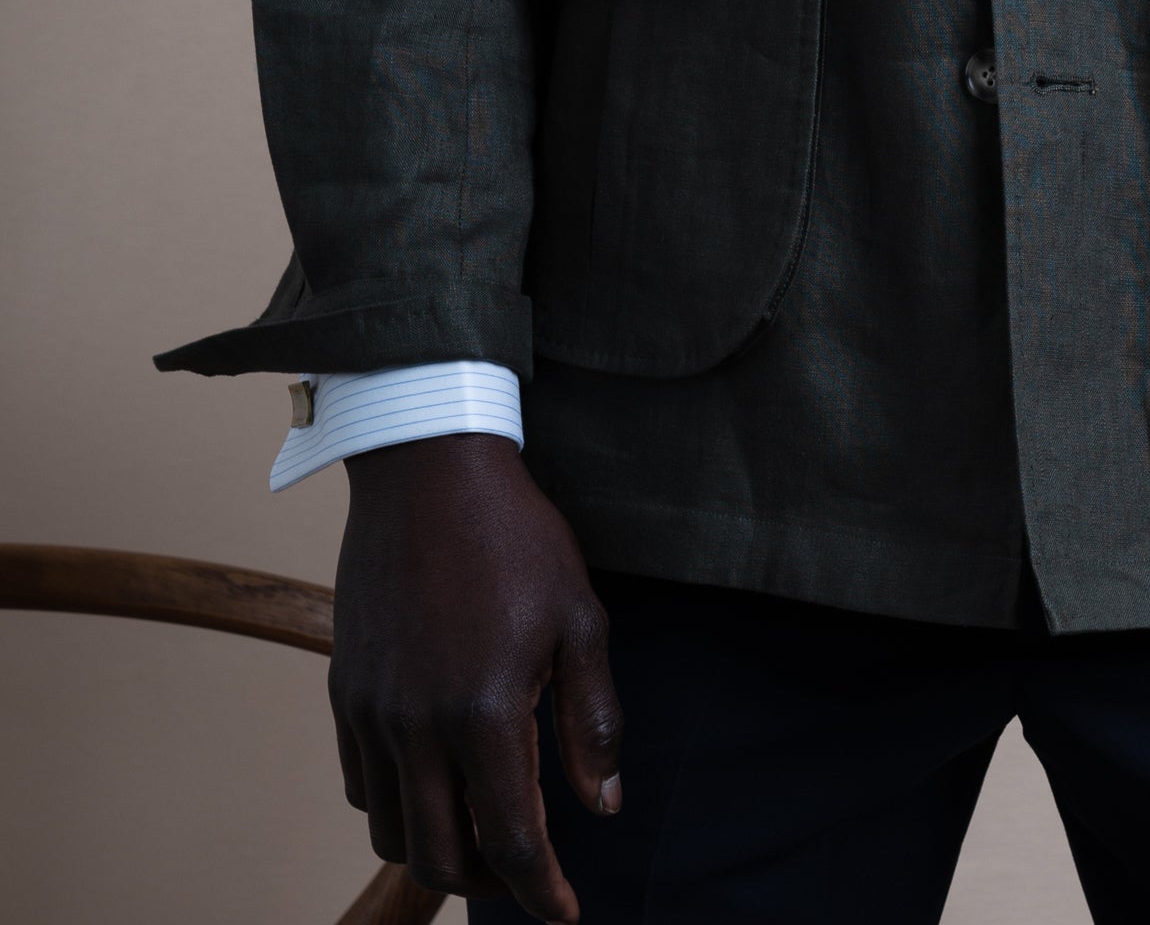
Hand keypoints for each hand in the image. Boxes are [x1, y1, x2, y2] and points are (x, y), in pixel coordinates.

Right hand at [328, 433, 622, 918]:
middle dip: (490, 883)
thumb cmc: (516, 539)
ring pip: (390, 832)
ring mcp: (372, 713)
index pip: (511, 842)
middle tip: (527, 871)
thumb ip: (593, 722)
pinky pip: (359, 786)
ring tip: (481, 832)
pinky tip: (434, 783)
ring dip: (437, 851)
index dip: (542, 891)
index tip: (566, 911)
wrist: (427, 470)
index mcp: (485, 713)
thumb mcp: (580, 620)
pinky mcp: (345, 692)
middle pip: (440, 859)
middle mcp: (417, 727)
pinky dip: (395, 808)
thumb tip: (603, 806)